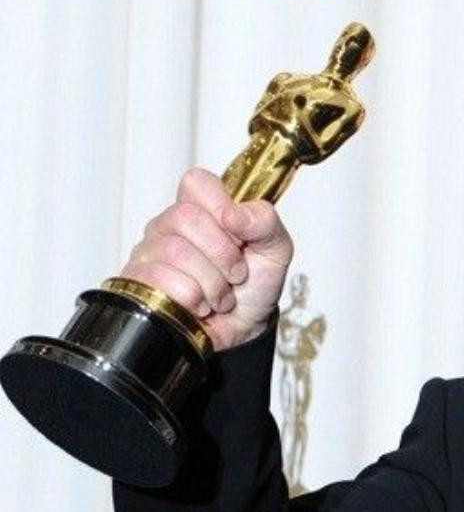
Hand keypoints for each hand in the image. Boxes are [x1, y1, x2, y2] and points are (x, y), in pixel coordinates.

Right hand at [119, 168, 293, 350]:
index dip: (221, 207)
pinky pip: (161, 280)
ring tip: (221, 294)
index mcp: (202, 208)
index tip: (239, 235)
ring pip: (176, 252)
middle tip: (236, 273)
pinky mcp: (138, 281)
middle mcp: (170, 224)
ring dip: (212, 283)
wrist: (243, 329)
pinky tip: (200, 304)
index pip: (196, 182)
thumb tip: (233, 213)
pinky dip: (194, 298)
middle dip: (223, 254)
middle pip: (185, 217)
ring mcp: (150, 252)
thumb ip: (264, 222)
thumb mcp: (275, 250)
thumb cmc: (254, 285)